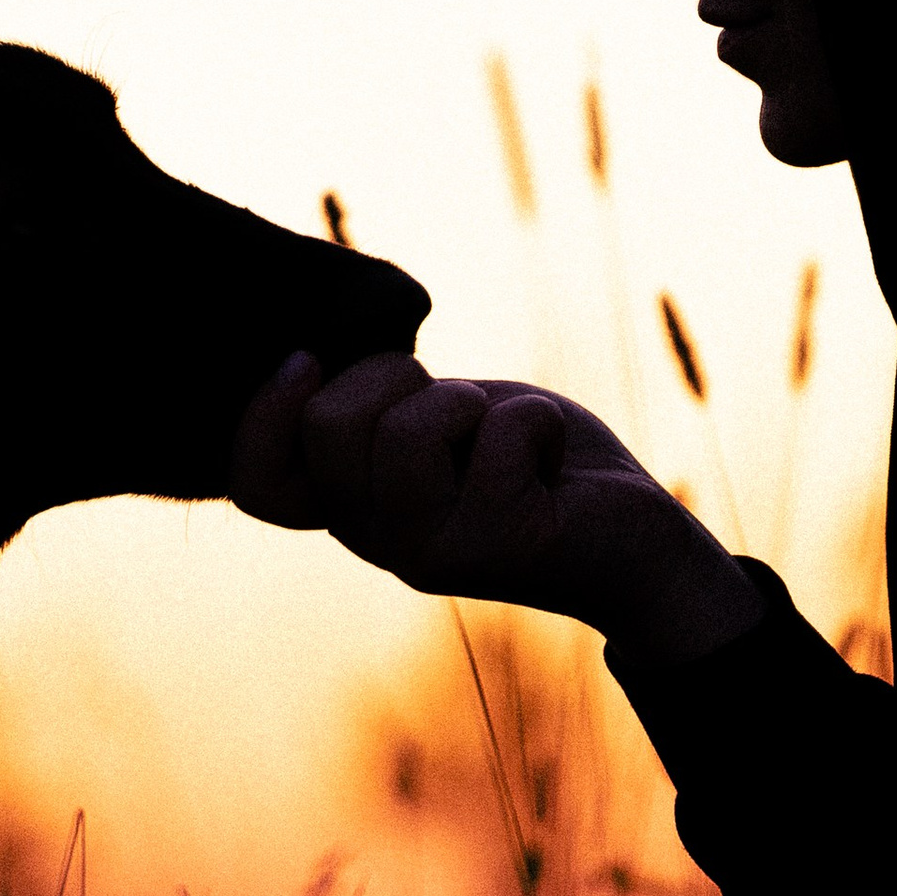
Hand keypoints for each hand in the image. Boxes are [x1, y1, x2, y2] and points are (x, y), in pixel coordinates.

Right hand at [229, 353, 764, 662]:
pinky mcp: (499, 546)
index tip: (311, 359)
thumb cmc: (534, 462)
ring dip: (468, 403)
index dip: (264, 413)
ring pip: (404, 432)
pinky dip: (533, 419)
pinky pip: (496, 435)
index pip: (258, 482)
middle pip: (328, 429)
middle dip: (393, 375)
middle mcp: (379, 541)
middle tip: (454, 405)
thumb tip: (315, 343)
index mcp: (355, 507)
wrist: (637, 541)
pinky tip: (550, 460)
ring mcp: (433, 552)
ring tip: (503, 434)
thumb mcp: (442, 420)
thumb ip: (382, 405)